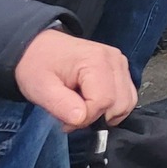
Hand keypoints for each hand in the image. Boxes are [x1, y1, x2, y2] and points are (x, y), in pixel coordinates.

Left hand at [14, 29, 135, 129]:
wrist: (41, 46)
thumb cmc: (38, 66)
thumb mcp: (40, 89)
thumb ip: (61, 105)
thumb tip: (81, 120)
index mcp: (96, 61)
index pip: (103, 102)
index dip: (85, 118)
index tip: (65, 121)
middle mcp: (115, 59)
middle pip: (120, 103)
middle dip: (97, 117)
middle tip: (74, 116)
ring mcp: (120, 62)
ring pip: (128, 101)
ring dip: (107, 113)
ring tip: (84, 109)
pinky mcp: (121, 68)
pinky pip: (127, 95)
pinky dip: (113, 106)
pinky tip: (94, 103)